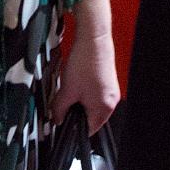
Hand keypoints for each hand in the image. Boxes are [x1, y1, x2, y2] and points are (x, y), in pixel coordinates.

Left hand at [51, 3, 120, 130]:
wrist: (93, 39)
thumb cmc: (85, 62)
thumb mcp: (67, 90)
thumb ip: (59, 110)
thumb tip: (56, 120)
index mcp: (105, 108)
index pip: (89, 130)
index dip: (74, 127)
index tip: (64, 122)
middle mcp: (112, 101)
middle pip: (91, 117)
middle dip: (77, 112)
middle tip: (65, 102)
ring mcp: (112, 91)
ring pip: (92, 105)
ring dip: (80, 101)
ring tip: (72, 88)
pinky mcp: (108, 81)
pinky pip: (96, 94)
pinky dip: (85, 91)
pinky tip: (78, 80)